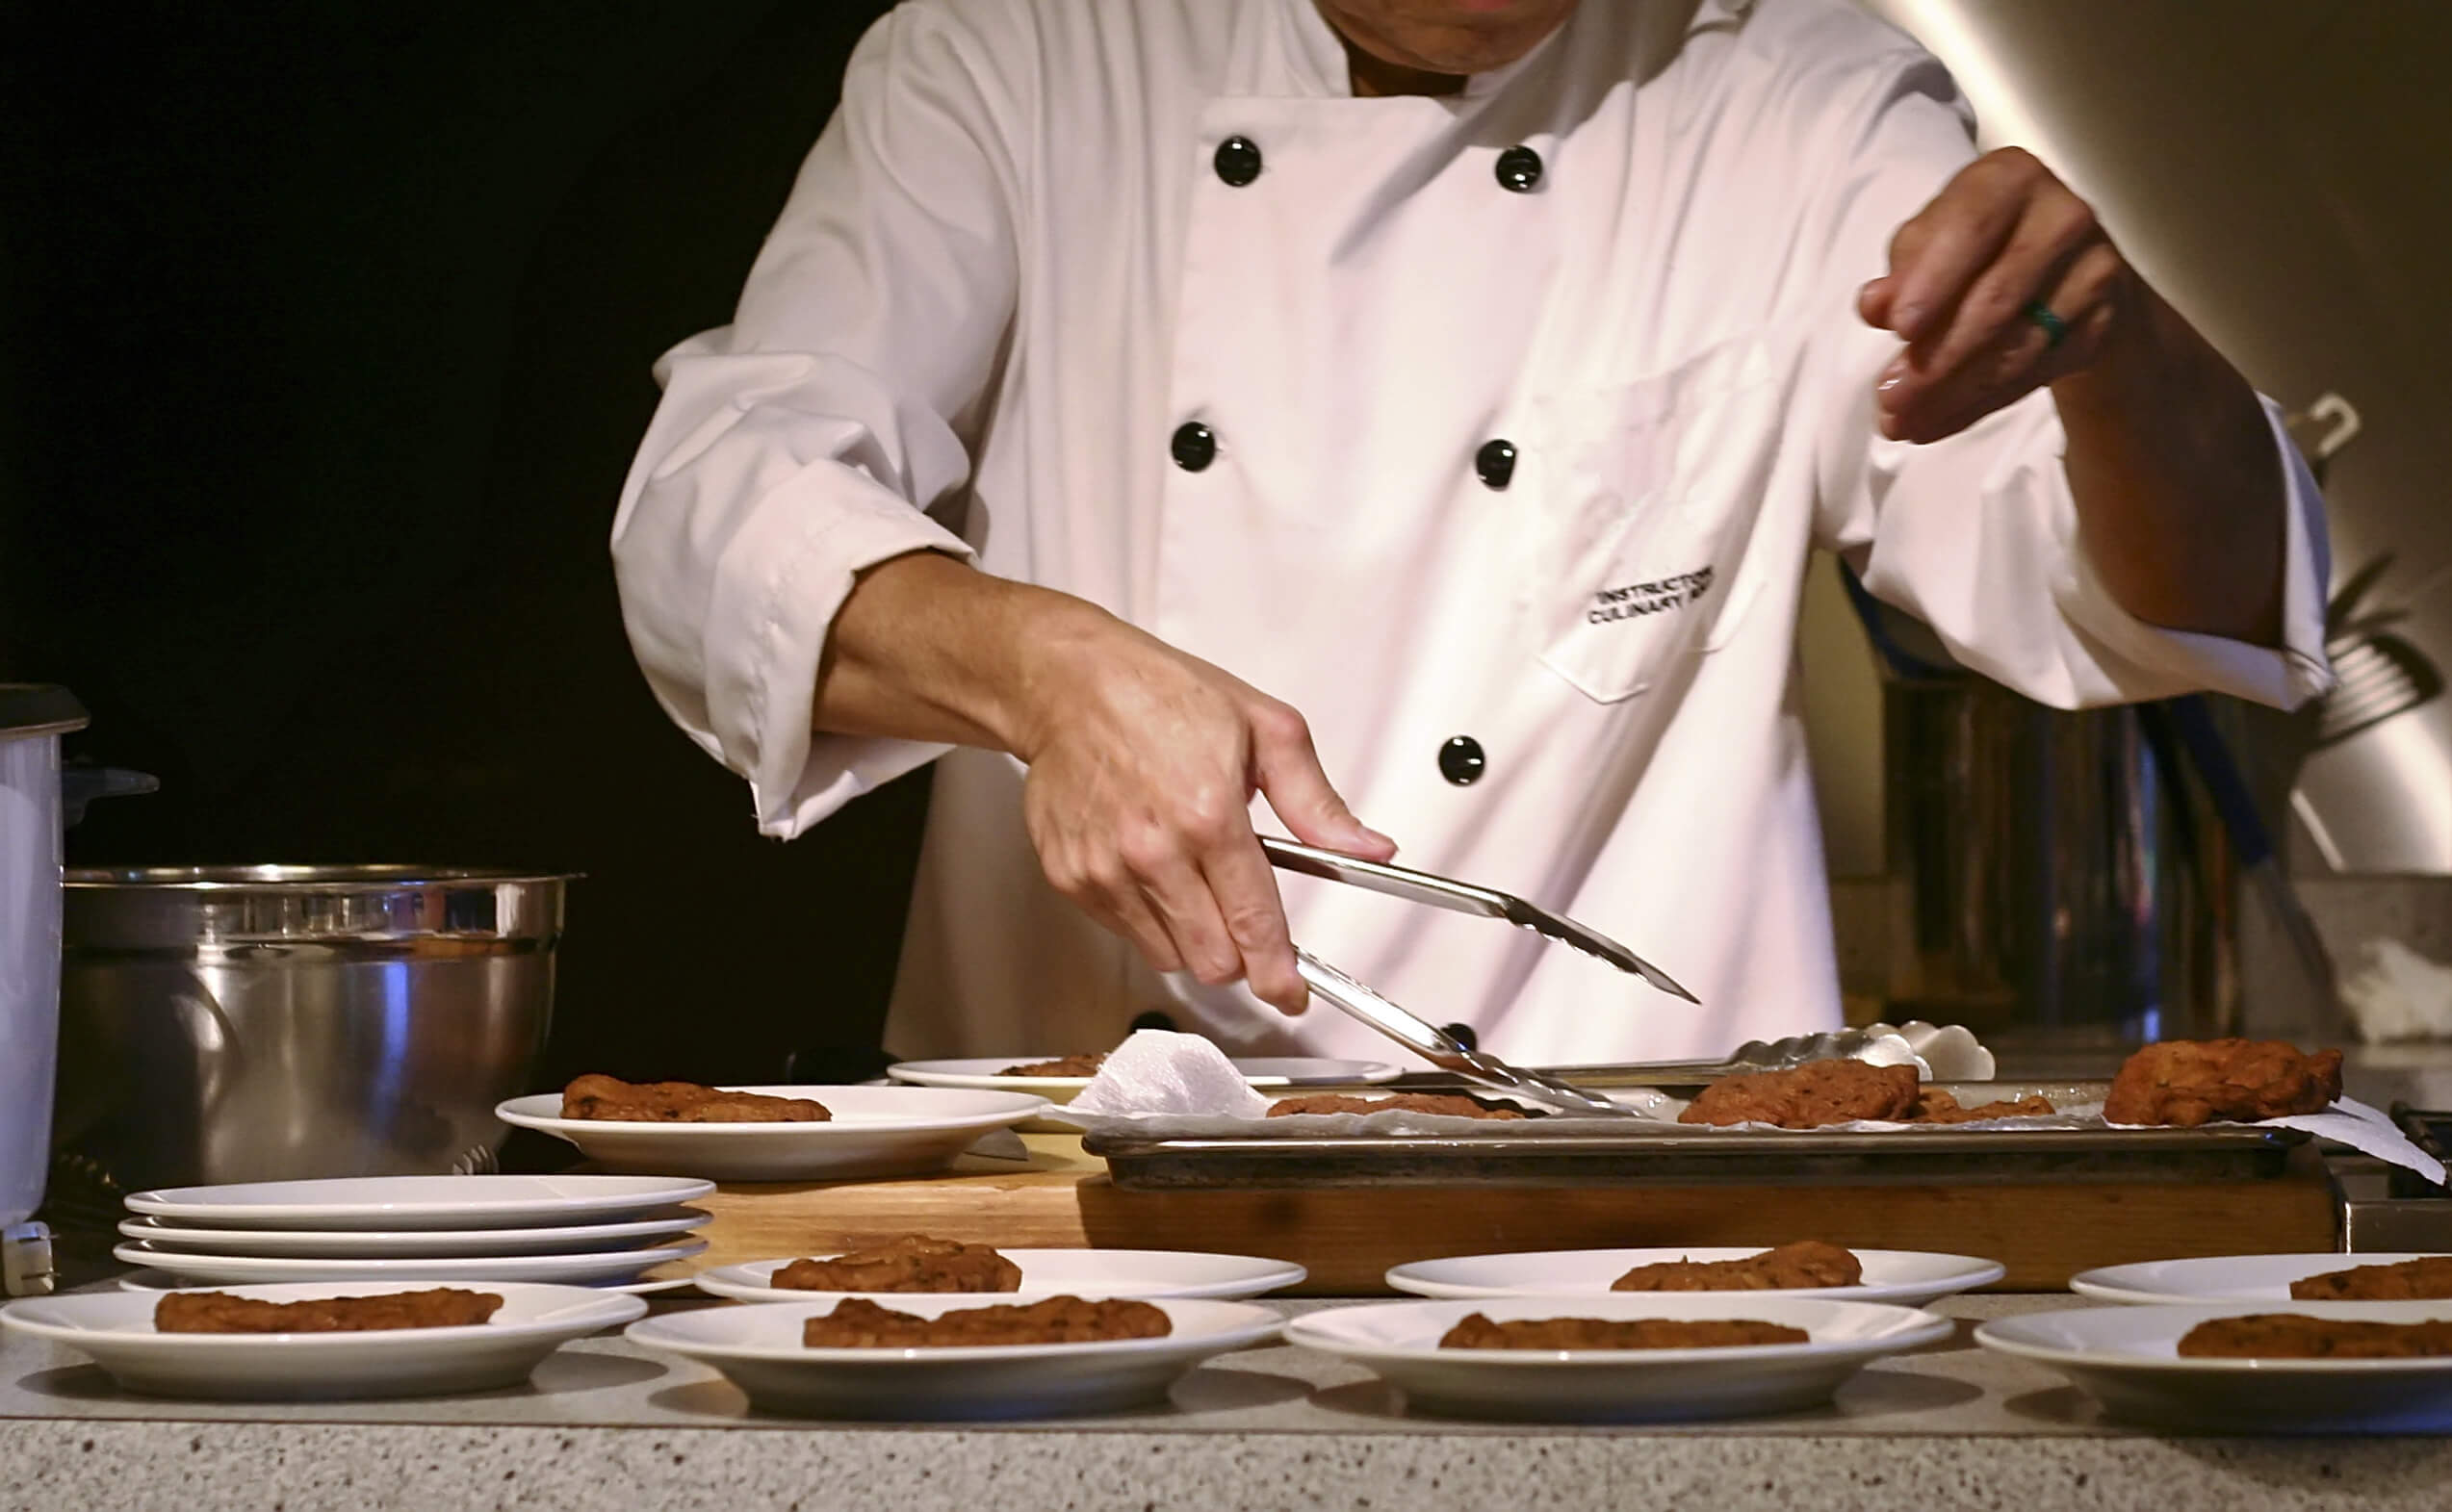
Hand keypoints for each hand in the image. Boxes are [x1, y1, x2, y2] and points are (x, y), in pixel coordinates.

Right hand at [1011, 610, 1394, 1014]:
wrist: (1070, 685)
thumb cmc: (1162, 695)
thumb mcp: (1265, 730)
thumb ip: (1317, 803)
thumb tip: (1369, 849)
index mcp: (1209, 817)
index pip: (1253, 924)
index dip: (1278, 974)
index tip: (1290, 994)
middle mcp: (1153, 852)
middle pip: (1212, 961)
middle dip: (1239, 953)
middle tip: (1244, 916)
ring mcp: (1106, 870)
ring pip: (1168, 955)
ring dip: (1193, 935)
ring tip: (1193, 876)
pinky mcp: (1071, 877)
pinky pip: (1125, 932)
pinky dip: (1149, 916)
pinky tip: (1153, 866)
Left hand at [1857, 147, 2141, 443]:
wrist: (2060, 266)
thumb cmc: (1975, 246)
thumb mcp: (1931, 244)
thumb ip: (1902, 271)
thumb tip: (1875, 305)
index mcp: (2010, 179)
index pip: (1970, 228)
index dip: (1933, 281)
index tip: (1898, 330)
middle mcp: (2062, 217)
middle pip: (1996, 298)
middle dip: (1936, 358)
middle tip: (1890, 399)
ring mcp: (2093, 271)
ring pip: (2017, 346)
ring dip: (1952, 393)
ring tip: (1902, 423)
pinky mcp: (2100, 323)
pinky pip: (2035, 373)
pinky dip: (1979, 404)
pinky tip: (1937, 422)